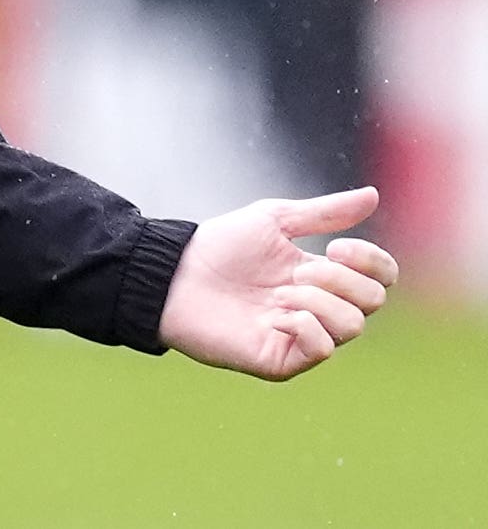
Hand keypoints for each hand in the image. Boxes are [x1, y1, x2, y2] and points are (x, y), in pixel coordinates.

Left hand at [158, 186, 396, 380]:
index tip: (335, 246)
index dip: (373, 261)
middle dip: (339, 278)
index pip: (381, 278)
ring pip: (352, 325)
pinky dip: (305, 326)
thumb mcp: (274, 219)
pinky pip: (322, 349)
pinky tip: (275, 315)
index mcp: (323, 276)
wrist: (174, 274)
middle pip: (373, 301)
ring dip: (318, 300)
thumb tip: (373, 195)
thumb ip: (325, 212)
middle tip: (297, 270)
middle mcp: (319, 309)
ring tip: (279, 292)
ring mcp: (303, 336)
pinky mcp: (282, 360)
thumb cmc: (220, 246)